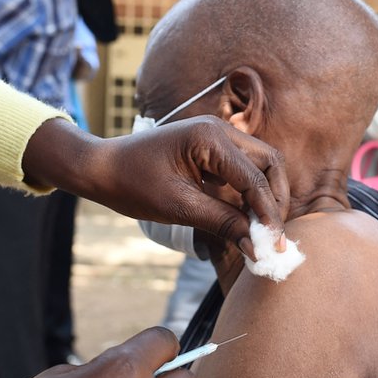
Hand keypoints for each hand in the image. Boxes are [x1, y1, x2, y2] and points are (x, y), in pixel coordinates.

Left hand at [21, 116, 289, 258]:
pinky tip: (248, 220)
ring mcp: (218, 137)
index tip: (273, 245)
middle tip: (274, 236)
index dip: (268, 214)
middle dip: (276, 200)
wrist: (101, 168)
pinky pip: (244, 170)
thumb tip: (256, 247)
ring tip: (264, 231)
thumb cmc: (131, 184)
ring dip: (267, 197)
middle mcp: (220, 131)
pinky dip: (251, 195)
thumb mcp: (178, 207)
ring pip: (262, 166)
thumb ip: (222, 223)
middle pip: (270, 164)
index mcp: (209, 138)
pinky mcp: (213, 150)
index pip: (255, 179)